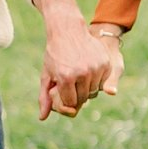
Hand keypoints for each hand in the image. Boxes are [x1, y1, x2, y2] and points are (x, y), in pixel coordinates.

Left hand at [33, 0, 117, 119]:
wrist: (68, 30)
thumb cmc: (54, 53)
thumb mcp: (47, 75)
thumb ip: (44, 97)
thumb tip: (42, 118)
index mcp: (66, 78)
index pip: (70, 103)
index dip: (66, 99)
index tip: (63, 90)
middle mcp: (82, 74)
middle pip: (83, 99)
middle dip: (76, 94)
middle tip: (71, 82)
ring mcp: (95, 68)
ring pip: (94, 91)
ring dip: (86, 88)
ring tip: (79, 75)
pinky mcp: (105, 63)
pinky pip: (102, 81)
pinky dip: (96, 79)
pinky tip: (88, 69)